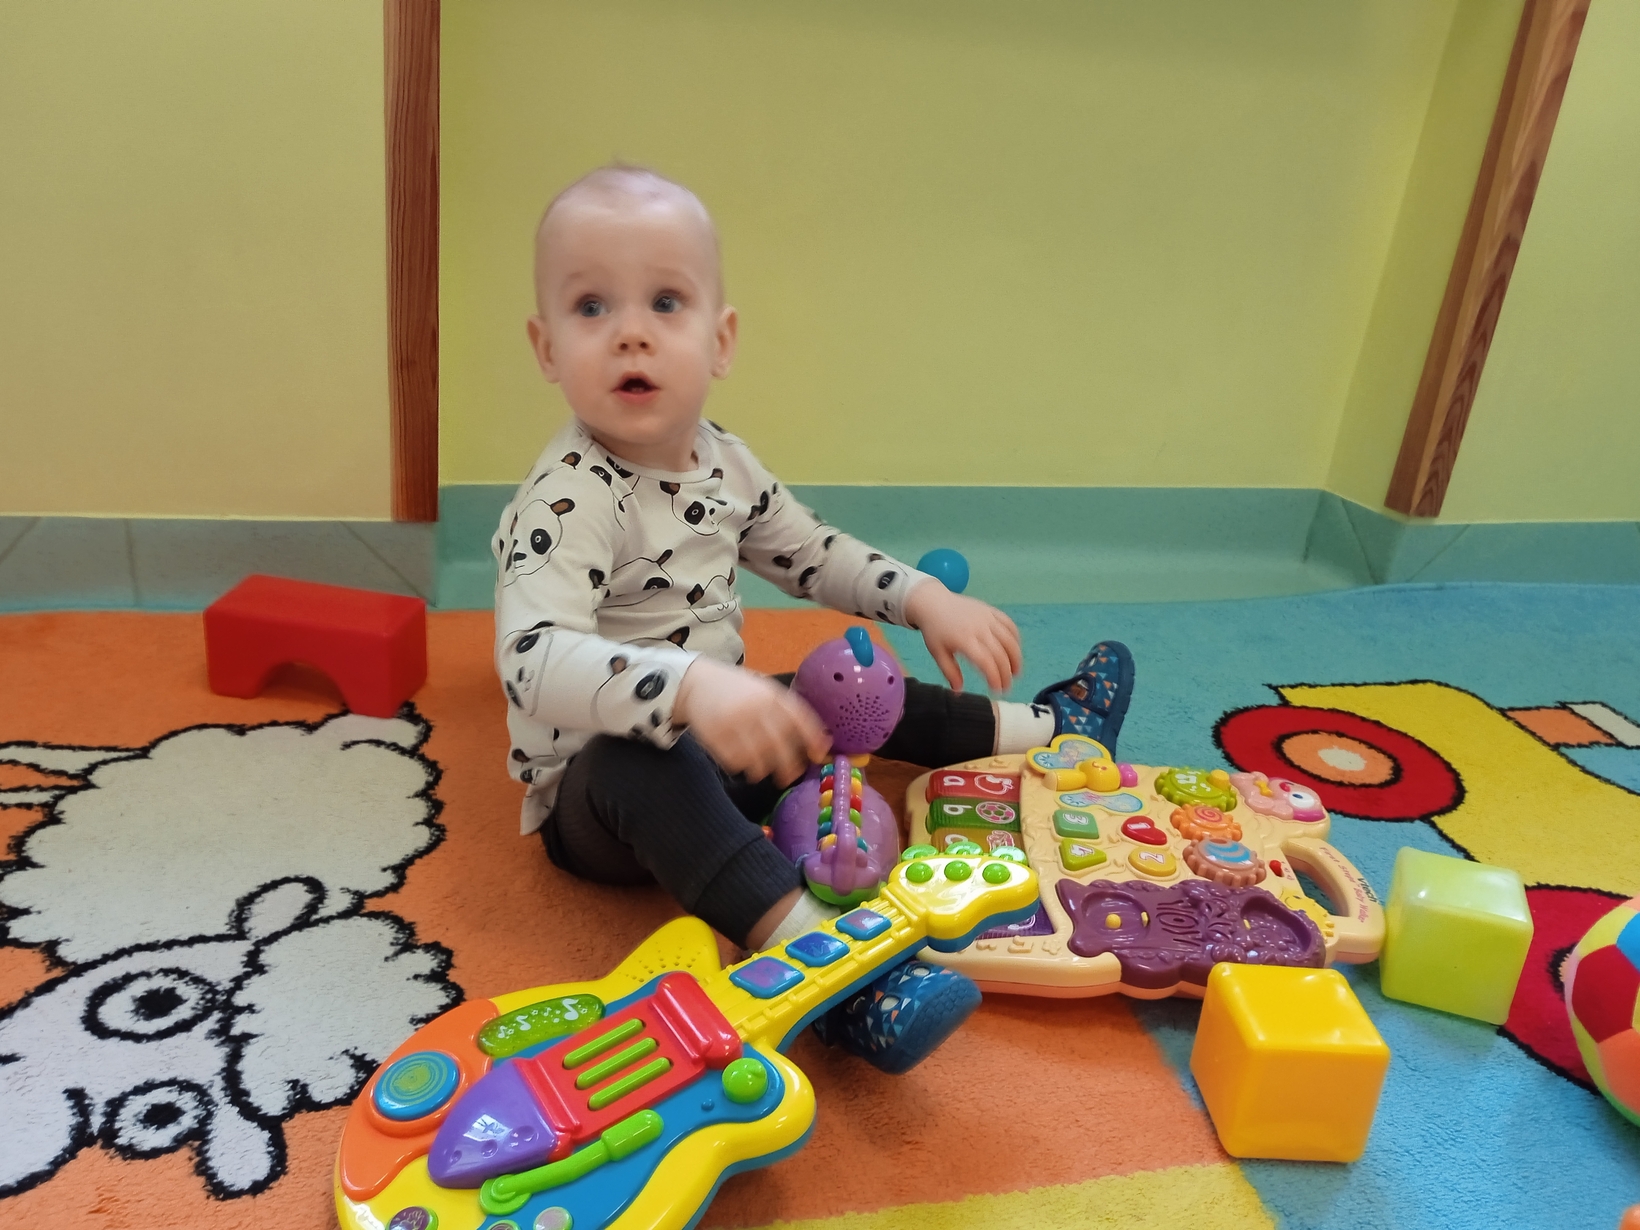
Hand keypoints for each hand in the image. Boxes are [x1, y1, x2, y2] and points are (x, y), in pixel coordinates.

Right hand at [674, 657, 830, 784]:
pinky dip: (740, 767)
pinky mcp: (715, 735)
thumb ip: (784, 709)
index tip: (818, 755)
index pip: (800, 718)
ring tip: (761, 771)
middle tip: (788, 776)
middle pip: (781, 745)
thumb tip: (817, 738)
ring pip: (758, 759)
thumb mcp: (762, 688)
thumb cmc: (735, 689)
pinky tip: (740, 762)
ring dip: (763, 770)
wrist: (694, 682)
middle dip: (789, 767)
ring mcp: (735, 722)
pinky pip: (735, 761)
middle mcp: (756, 707)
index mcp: (771, 694)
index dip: (813, 739)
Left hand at [904, 581, 1022, 692]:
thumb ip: (950, 672)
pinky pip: (1009, 624)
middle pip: (1000, 653)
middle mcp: (979, 628)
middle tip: (1007, 687)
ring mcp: (987, 617)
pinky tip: (1015, 650)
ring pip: (1009, 639)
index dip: (995, 677)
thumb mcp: (937, 653)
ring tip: (1016, 672)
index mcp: (964, 640)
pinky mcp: (991, 610)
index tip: (997, 690)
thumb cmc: (935, 631)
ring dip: (1016, 657)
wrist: (933, 603)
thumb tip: (959, 691)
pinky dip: (1015, 638)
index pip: (986, 662)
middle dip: (1007, 673)